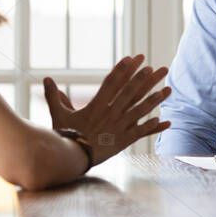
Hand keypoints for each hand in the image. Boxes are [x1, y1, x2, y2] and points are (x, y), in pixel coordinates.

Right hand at [42, 54, 170, 165]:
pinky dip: (154, 127)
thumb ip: (54, 95)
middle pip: (132, 92)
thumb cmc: (64, 136)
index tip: (135, 58)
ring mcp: (118, 127)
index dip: (124, 68)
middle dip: (146, 79)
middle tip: (159, 68)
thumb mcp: (58, 114)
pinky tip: (166, 121)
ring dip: (156, 99)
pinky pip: (141, 132)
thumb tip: (47, 78)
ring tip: (168, 89)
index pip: (113, 82)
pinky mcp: (123, 141)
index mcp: (96, 105)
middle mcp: (110, 113)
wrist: (71, 158)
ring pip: (141, 110)